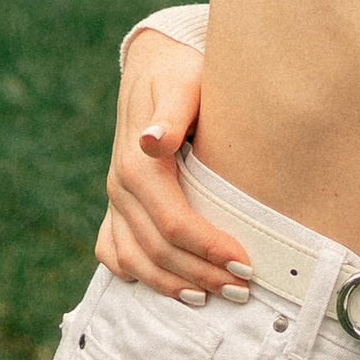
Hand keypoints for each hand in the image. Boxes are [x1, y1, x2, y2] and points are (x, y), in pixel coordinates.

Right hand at [92, 29, 255, 304]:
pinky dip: (136, 274)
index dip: (209, 250)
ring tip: (211, 297)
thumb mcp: (184, 82)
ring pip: (135, 260)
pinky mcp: (115, 202)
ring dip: (172, 284)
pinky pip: (113, 250)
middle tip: (243, 290)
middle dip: (202, 275)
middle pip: (158, 251)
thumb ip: (172, 113)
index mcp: (138, 163)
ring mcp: (114, 198)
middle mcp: (120, 186)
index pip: (174, 225)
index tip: (246, 265)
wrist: (155, 61)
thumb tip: (152, 141)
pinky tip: (165, 284)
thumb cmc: (181, 71)